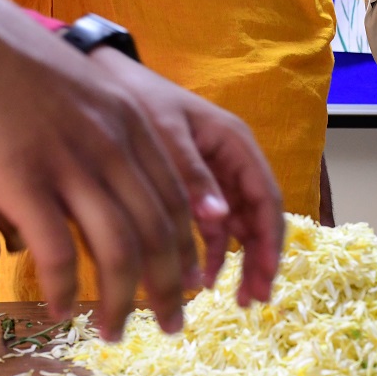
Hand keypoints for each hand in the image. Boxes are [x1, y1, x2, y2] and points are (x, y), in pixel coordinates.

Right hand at [0, 0, 215, 339]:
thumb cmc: (5, 59)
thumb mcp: (78, 89)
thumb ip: (106, 132)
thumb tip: (114, 182)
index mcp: (134, 122)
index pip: (179, 201)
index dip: (188, 251)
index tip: (190, 285)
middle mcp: (115, 144)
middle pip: (160, 233)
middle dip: (171, 288)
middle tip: (171, 326)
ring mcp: (71, 161)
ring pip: (119, 251)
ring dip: (121, 302)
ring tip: (113, 333)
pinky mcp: (22, 178)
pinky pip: (57, 251)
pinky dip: (62, 289)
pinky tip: (56, 311)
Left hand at [89, 48, 283, 307]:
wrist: (106, 75)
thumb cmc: (139, 98)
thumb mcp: (165, 133)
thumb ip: (192, 175)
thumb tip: (219, 220)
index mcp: (235, 144)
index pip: (266, 198)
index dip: (269, 241)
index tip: (264, 277)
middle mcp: (233, 160)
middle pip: (258, 216)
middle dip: (260, 259)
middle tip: (254, 300)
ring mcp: (216, 174)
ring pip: (239, 225)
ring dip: (240, 261)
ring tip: (237, 300)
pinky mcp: (195, 185)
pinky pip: (212, 224)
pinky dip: (211, 251)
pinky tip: (201, 277)